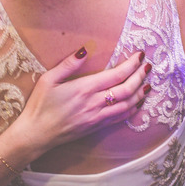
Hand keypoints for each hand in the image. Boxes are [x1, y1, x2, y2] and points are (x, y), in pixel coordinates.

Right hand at [20, 47, 150, 148]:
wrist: (36, 135)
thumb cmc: (39, 106)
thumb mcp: (48, 79)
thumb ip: (68, 64)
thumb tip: (85, 50)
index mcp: (84, 88)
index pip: (116, 75)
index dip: (132, 64)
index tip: (140, 55)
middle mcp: (95, 103)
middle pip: (127, 89)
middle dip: (140, 76)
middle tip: (148, 66)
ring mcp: (97, 117)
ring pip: (127, 105)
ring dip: (140, 93)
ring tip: (148, 83)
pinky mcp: (96, 127)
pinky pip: (120, 117)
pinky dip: (132, 109)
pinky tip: (137, 102)